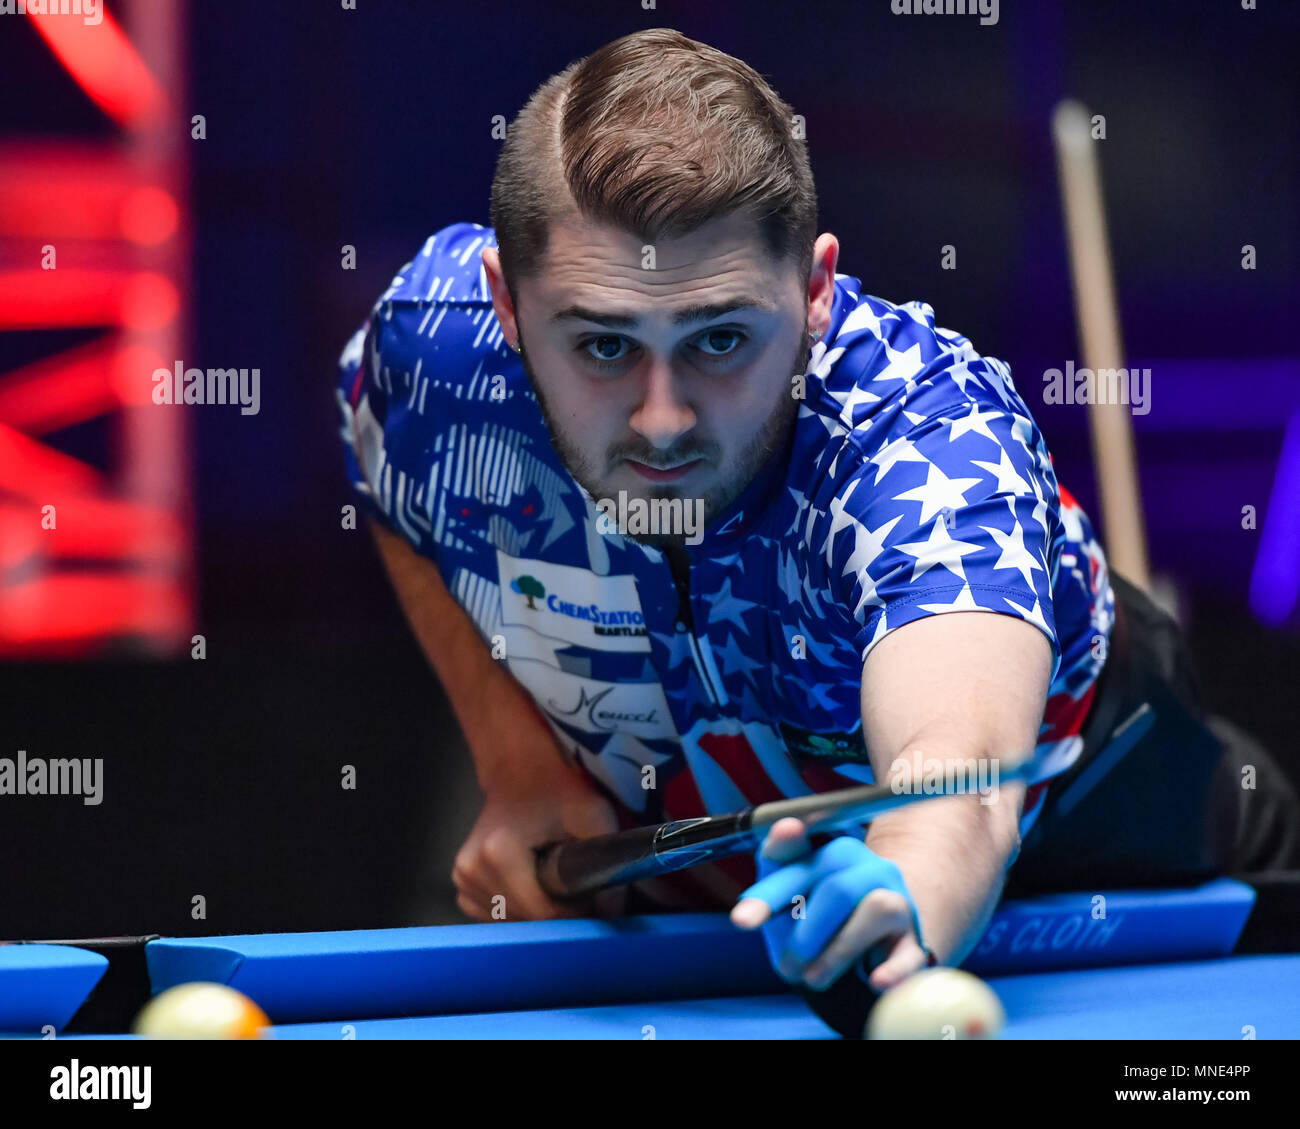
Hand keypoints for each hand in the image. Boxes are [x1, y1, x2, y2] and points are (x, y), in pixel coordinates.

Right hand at [453, 752, 627, 921]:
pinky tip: (532, 885)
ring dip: (538, 914)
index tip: (592, 896)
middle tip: (578, 888)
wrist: (523, 771)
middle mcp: (471, 869)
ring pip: (511, 923)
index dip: (576, 912)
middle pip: (526, 921)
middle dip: (559, 913)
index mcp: (497, 852)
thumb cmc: (559, 791)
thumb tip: (610, 916)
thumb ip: (607, 868)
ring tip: (554, 882)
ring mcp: (462, 878)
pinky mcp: (462, 884)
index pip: (543, 912)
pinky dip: (519, 909)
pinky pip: (495, 916)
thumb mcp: (594, 818)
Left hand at [730, 818, 930, 991]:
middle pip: (839, 888)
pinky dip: (895, 969)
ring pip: (877, 909)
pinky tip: (877, 982)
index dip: (770, 892)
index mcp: (834, 850)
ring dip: (838, 950)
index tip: (742, 921)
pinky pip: (911, 952)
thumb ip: (777, 862)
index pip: (801, 861)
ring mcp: (898, 902)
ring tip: (812, 979)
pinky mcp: (915, 942)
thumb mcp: (790, 892)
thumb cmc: (818, 912)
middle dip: (805, 933)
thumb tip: (786, 825)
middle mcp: (870, 868)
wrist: (875, 939)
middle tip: (786, 967)